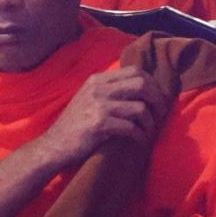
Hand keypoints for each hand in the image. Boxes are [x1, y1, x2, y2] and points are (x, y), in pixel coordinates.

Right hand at [33, 66, 160, 172]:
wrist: (54, 145)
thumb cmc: (75, 125)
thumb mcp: (88, 99)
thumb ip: (108, 90)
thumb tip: (140, 88)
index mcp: (97, 80)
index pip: (135, 71)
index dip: (152, 84)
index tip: (157, 99)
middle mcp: (98, 89)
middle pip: (141, 84)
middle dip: (157, 99)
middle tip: (161, 114)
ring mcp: (98, 105)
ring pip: (140, 107)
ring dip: (150, 122)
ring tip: (149, 131)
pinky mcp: (99, 124)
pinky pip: (131, 127)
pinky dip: (140, 136)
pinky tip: (140, 141)